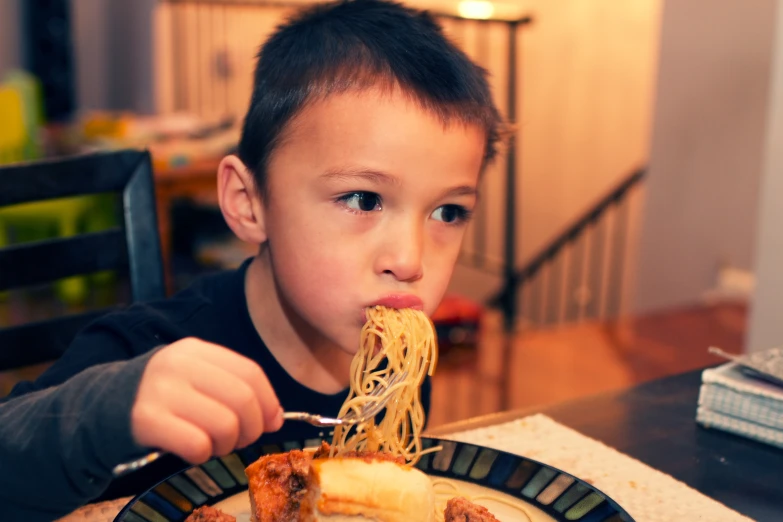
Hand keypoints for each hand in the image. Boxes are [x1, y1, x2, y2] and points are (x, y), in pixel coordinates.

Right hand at [130, 338, 281, 463]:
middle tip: (239, 439)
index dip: (268, 401)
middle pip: (242, 399)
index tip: (271, 421)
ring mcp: (160, 390)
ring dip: (227, 444)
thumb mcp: (195, 379)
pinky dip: (203, 454)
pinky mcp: (146, 420)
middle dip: (251, 428)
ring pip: (225, 424)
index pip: (250, 372)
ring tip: (213, 444)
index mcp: (195, 350)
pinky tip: (192, 450)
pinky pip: (198, 445)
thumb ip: (234, 388)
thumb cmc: (162, 397)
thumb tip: (276, 417)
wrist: (101, 409)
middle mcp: (178, 364)